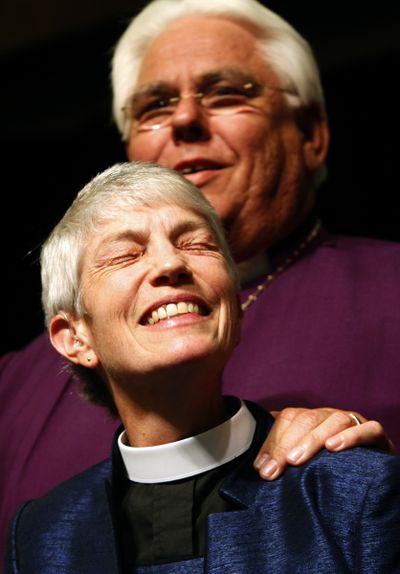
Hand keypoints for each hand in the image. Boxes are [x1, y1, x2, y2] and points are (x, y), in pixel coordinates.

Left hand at [254, 407, 396, 479]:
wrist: (374, 469)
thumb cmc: (334, 463)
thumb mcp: (307, 458)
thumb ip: (284, 454)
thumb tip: (259, 462)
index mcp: (312, 418)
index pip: (288, 419)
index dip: (272, 441)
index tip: (261, 468)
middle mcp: (330, 416)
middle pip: (307, 419)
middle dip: (286, 444)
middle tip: (274, 470)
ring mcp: (353, 421)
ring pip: (333, 421)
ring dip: (313, 439)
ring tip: (296, 460)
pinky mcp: (376, 433)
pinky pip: (367, 429)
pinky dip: (351, 436)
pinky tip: (334, 447)